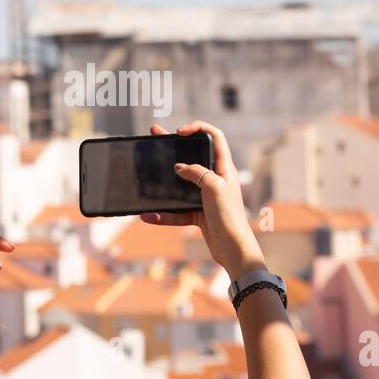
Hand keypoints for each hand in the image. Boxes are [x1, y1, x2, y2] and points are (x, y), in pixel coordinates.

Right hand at [141, 121, 264, 279]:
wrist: (233, 249)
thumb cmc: (229, 216)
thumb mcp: (214, 187)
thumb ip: (196, 172)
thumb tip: (179, 167)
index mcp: (224, 168)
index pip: (215, 137)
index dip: (199, 128)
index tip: (180, 132)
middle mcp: (215, 179)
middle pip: (193, 157)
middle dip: (174, 147)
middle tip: (155, 135)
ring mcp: (206, 197)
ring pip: (180, 185)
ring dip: (164, 183)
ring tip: (146, 176)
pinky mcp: (198, 214)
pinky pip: (177, 211)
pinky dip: (164, 214)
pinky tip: (149, 216)